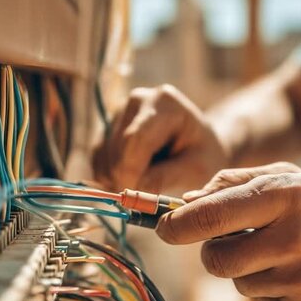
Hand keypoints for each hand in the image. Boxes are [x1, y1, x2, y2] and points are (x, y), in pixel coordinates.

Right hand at [93, 84, 228, 192]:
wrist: (198, 146)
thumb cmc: (203, 156)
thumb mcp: (195, 169)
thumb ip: (165, 178)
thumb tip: (131, 189)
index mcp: (165, 102)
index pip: (135, 138)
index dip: (130, 172)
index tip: (137, 200)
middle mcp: (137, 100)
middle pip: (116, 148)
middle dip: (125, 179)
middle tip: (143, 200)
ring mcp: (119, 112)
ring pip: (102, 155)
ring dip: (117, 179)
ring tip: (145, 186)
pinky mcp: (107, 128)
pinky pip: (97, 159)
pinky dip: (109, 177)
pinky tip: (134, 180)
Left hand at [157, 164, 300, 300]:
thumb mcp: (286, 178)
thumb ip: (232, 183)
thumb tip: (185, 201)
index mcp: (287, 196)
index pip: (214, 214)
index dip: (178, 224)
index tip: (163, 227)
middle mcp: (295, 238)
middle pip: (216, 259)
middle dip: (213, 251)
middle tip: (234, 242)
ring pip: (238, 282)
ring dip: (247, 270)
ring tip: (282, 255)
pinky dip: (268, 290)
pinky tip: (297, 275)